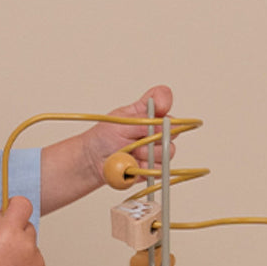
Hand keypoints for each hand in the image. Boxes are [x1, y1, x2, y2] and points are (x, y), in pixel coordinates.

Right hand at [0, 196, 45, 265]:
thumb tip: (8, 213)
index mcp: (9, 231)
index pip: (23, 204)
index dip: (16, 206)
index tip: (13, 210)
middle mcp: (26, 244)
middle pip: (28, 227)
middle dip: (17, 233)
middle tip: (1, 249)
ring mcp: (36, 260)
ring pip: (31, 247)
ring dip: (22, 252)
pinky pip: (35, 263)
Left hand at [40, 85, 174, 213]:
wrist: (93, 161)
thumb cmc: (103, 138)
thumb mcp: (119, 122)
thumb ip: (141, 121)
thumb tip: (161, 124)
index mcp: (146, 112)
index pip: (163, 97)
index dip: (164, 101)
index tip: (160, 107)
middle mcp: (155, 129)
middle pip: (173, 129)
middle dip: (156, 135)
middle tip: (138, 139)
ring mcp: (156, 148)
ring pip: (168, 151)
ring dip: (148, 153)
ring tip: (131, 153)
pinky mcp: (153, 167)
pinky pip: (159, 168)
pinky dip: (145, 167)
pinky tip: (133, 165)